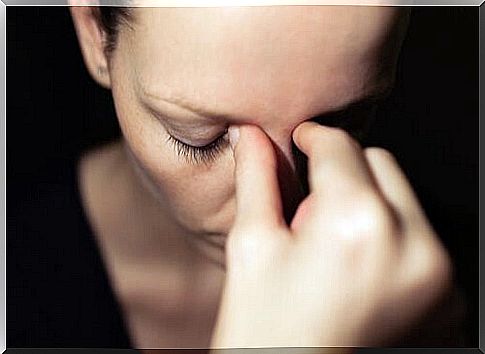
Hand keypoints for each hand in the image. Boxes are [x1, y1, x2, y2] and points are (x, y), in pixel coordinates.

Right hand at [210, 123, 451, 349]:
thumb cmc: (265, 330)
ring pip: (403, 197)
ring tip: (332, 245)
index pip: (342, 146)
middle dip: (343, 172)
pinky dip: (391, 236)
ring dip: (368, 203)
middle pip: (380, 163)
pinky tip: (356, 267)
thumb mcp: (252, 247)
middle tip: (309, 209)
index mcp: (356, 226)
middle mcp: (413, 246)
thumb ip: (256, 180)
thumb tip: (249, 134)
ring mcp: (440, 277)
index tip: (301, 140)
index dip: (314, 137)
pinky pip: (421, 236)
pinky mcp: (449, 298)